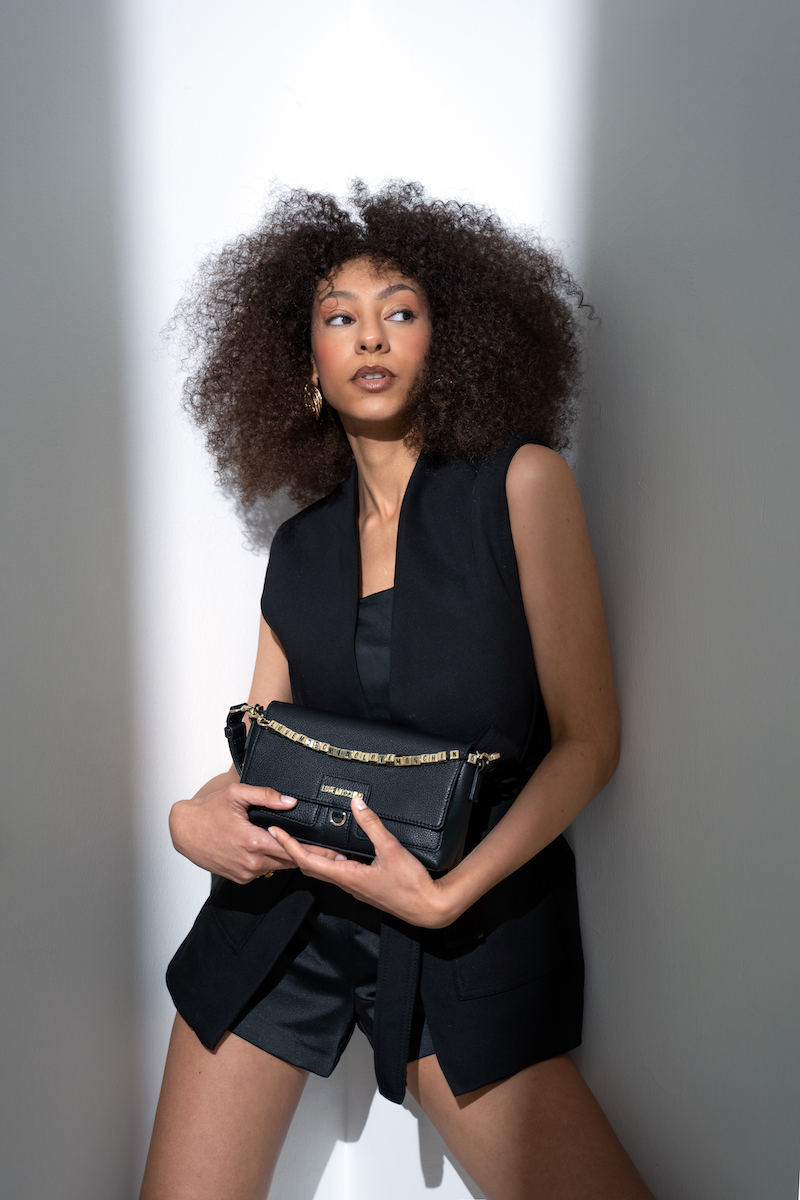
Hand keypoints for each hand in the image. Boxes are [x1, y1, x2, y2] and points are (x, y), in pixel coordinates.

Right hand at [169, 781, 341, 884]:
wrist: (184, 831)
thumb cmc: (208, 811)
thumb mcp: (236, 794)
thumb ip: (265, 796)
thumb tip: (290, 801)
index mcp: (254, 842)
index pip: (293, 850)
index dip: (316, 852)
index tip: (335, 853)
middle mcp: (252, 862)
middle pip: (290, 861)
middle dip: (309, 856)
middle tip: (332, 852)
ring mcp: (246, 873)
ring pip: (278, 866)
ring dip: (290, 858)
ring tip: (309, 851)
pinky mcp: (240, 878)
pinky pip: (264, 870)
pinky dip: (272, 861)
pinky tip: (276, 850)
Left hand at [267, 798, 458, 927]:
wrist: (427, 908)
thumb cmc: (411, 885)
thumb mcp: (391, 849)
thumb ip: (372, 825)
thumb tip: (356, 804)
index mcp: (347, 876)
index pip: (308, 861)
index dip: (289, 846)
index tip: (275, 832)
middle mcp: (346, 883)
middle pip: (310, 866)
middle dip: (293, 849)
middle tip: (281, 832)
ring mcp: (354, 886)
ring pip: (324, 869)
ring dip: (310, 854)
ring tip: (301, 837)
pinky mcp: (363, 885)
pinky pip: (338, 871)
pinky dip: (328, 859)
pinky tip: (335, 848)